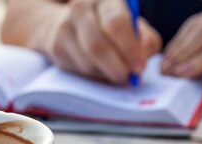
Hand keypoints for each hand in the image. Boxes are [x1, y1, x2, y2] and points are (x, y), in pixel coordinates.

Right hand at [44, 0, 160, 83]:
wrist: (70, 22)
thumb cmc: (110, 25)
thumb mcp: (133, 25)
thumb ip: (145, 40)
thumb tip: (141, 59)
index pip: (115, 23)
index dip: (129, 49)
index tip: (139, 67)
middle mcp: (81, 8)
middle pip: (97, 46)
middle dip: (116, 67)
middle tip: (128, 78)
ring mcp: (64, 28)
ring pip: (88, 63)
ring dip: (106, 74)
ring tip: (117, 73)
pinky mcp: (56, 47)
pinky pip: (79, 70)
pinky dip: (95, 76)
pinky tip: (102, 70)